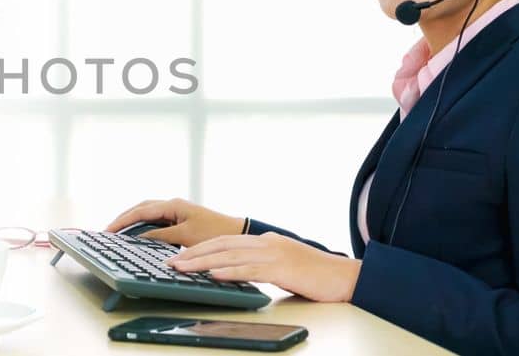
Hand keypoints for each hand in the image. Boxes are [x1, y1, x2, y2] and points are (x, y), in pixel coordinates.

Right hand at [104, 198, 244, 246]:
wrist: (237, 234)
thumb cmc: (214, 234)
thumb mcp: (185, 237)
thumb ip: (161, 236)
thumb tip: (140, 238)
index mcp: (173, 205)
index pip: (140, 212)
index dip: (122, 222)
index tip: (108, 231)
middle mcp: (173, 204)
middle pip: (141, 208)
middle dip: (123, 218)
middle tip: (108, 231)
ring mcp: (176, 210)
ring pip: (147, 212)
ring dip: (132, 220)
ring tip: (117, 232)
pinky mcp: (180, 218)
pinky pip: (155, 218)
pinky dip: (142, 224)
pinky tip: (136, 233)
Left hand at [166, 232, 361, 302]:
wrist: (347, 277)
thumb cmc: (316, 276)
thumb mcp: (283, 266)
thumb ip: (260, 266)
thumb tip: (235, 273)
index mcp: (265, 241)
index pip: (225, 241)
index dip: (201, 248)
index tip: (180, 255)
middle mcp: (267, 243)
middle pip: (222, 245)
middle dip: (193, 253)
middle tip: (171, 262)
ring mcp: (275, 253)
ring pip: (231, 255)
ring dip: (202, 262)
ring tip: (182, 268)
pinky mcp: (283, 268)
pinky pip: (250, 269)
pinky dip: (229, 271)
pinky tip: (213, 274)